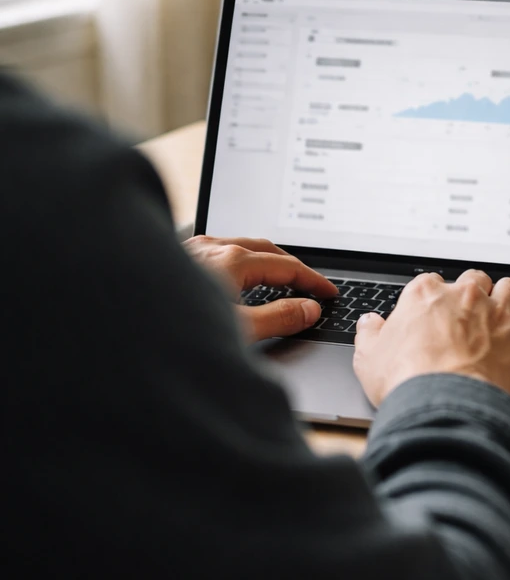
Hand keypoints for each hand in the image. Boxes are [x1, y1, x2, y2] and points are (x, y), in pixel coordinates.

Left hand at [183, 235, 336, 340]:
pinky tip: (230, 278)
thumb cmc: (168, 334)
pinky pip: (213, 251)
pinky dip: (235, 260)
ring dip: (261, 260)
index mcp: (231, 260)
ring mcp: (188, 249)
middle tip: (308, 283)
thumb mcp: (238, 331)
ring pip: (236, 245)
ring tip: (275, 279)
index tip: (328, 292)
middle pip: (264, 248)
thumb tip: (308, 309)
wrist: (111, 328)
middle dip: (290, 264)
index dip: (313, 280)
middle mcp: (210, 247)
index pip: (286, 265)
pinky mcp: (171, 258)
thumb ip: (279, 318)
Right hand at [353, 270, 509, 406]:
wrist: (443, 403)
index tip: (433, 313)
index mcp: (425, 295)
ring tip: (507, 311)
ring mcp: (497, 314)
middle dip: (474, 293)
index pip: (430, 283)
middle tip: (470, 313)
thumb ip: (369, 335)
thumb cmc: (406, 380)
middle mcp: (465, 297)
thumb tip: (368, 324)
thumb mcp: (368, 358)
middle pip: (475, 279)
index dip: (433, 298)